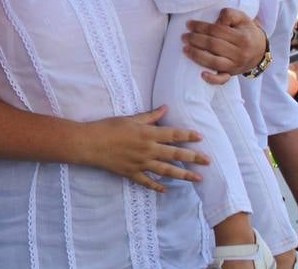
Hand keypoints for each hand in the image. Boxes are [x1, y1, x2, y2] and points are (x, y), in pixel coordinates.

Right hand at [79, 106, 206, 192]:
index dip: (188, 135)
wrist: (89, 143)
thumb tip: (165, 108)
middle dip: (193, 157)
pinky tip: (166, 189)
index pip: (173, 134)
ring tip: (197, 178)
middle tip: (208, 161)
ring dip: (183, 174)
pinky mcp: (132, 173)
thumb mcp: (129, 118)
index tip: (200, 137)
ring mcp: (141, 163)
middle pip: (175, 154)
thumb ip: (149, 116)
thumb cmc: (107, 127)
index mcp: (147, 134)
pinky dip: (157, 186)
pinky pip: (148, 182)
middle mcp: (147, 150)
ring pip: (166, 170)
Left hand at [183, 7, 265, 81]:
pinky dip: (212, 79)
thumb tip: (216, 21)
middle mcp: (240, 53)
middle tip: (184, 36)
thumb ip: (229, 15)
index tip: (188, 24)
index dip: (201, 27)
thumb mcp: (242, 18)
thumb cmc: (245, 31)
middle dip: (195, 39)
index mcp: (242, 38)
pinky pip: (222, 79)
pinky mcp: (231, 74)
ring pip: (214, 62)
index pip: (217, 31)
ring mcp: (235, 66)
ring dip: (197, 55)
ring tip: (185, 49)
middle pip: (213, 45)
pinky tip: (202, 74)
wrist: (259, 50)